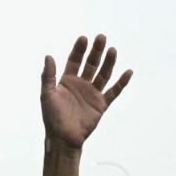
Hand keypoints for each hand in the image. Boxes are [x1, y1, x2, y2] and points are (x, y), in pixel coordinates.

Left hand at [41, 35, 131, 149]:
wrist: (63, 138)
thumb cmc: (52, 118)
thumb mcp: (47, 95)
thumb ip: (48, 76)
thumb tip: (48, 56)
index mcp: (67, 81)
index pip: (74, 60)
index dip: (79, 50)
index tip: (83, 38)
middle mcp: (81, 84)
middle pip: (91, 64)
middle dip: (96, 51)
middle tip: (101, 37)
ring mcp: (92, 94)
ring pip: (103, 75)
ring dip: (108, 62)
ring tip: (112, 50)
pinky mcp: (101, 104)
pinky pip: (114, 92)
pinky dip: (121, 83)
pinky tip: (128, 72)